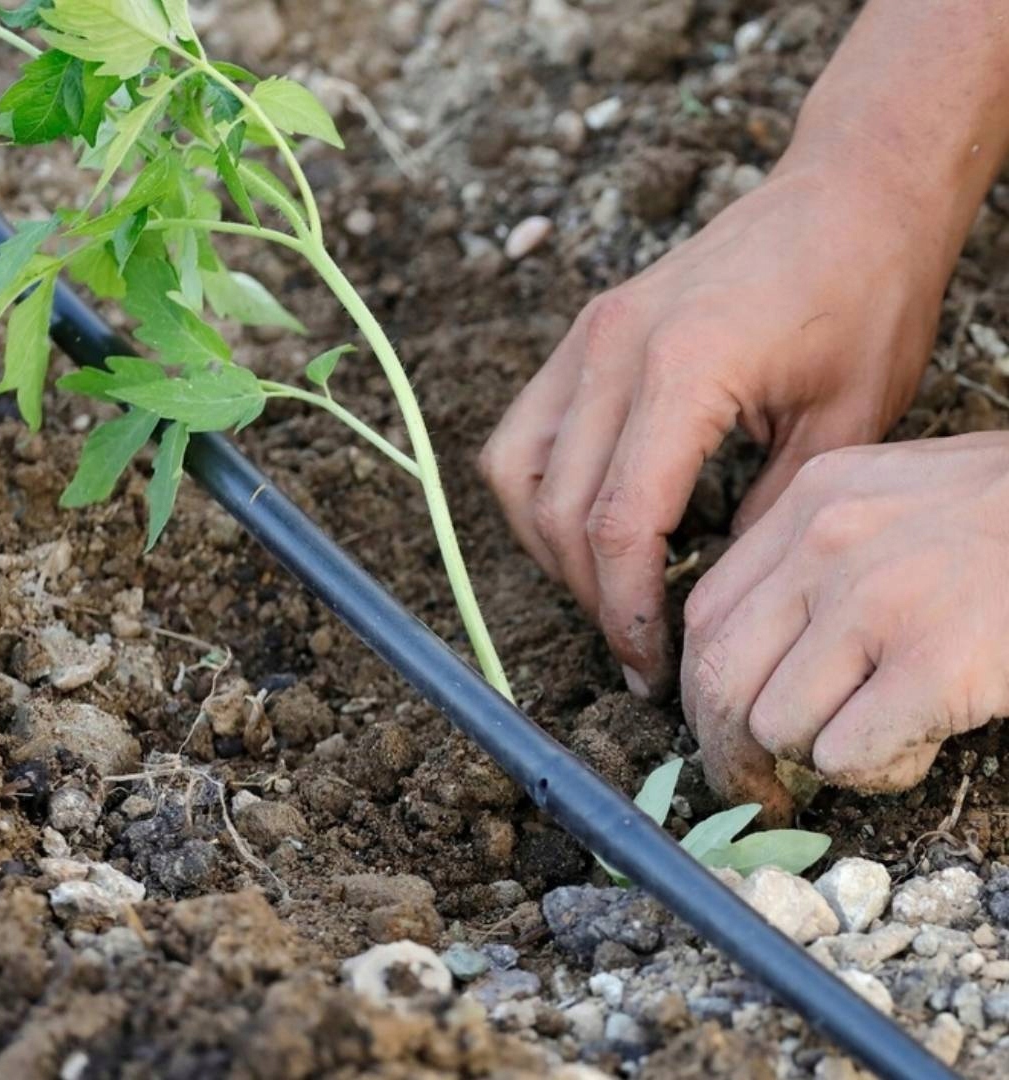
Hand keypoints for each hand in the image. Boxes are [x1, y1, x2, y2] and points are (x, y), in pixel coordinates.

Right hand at [479, 161, 948, 693]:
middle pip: (558, 510)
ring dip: (550, 547)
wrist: (847, 193)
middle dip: (591, 595)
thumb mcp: (845, 424)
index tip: (651, 664)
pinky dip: (538, 492)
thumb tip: (713, 600)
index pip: (620, 523)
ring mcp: (587, 336)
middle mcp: (612, 349)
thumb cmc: (866, 295)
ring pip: (516, 474)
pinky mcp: (583, 333)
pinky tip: (584, 520)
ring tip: (606, 588)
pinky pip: (522, 432)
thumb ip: (768, 520)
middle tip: (638, 645)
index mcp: (684, 369)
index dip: (627, 611)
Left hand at [683, 433, 1008, 821]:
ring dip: (815, 756)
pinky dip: (873, 771)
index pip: (706, 616)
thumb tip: (754, 657)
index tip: (719, 729)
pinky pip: (845, 754)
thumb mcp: (883, 498)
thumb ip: (810, 558)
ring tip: (878, 736)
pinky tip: (917, 745)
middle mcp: (826, 547)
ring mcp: (877, 603)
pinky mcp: (934, 663)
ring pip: (775, 724)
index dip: (702, 690)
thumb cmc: (999, 517)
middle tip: (758, 786)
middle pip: (720, 678)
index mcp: (807, 503)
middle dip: (728, 751)